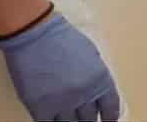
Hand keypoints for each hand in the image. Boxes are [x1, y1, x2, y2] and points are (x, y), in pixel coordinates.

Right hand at [0, 10, 122, 121]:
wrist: (35, 34)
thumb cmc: (62, 39)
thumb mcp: (91, 55)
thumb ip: (95, 76)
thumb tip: (96, 93)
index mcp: (101, 80)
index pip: (111, 108)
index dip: (109, 118)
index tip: (107, 121)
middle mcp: (85, 94)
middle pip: (90, 119)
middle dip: (89, 121)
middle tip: (86, 120)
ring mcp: (62, 102)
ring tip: (70, 119)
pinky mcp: (40, 106)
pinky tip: (53, 119)